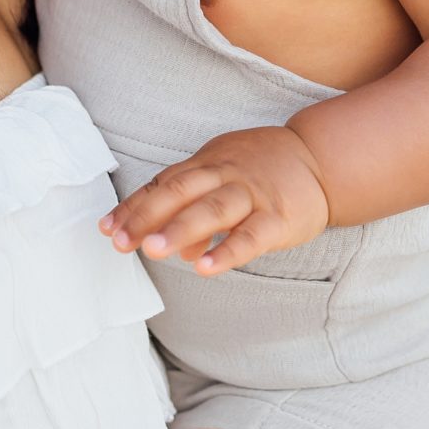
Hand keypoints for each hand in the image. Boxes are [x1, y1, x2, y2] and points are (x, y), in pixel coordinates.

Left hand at [99, 127, 330, 272]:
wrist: (320, 159)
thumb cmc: (263, 170)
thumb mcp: (224, 175)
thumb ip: (194, 207)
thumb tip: (173, 249)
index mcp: (208, 163)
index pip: (163, 184)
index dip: (135, 207)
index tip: (108, 229)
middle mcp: (225, 175)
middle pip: (180, 192)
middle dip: (148, 216)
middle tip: (121, 241)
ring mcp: (252, 195)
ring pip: (212, 209)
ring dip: (180, 230)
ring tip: (154, 251)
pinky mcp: (278, 218)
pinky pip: (250, 236)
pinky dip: (226, 251)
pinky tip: (204, 268)